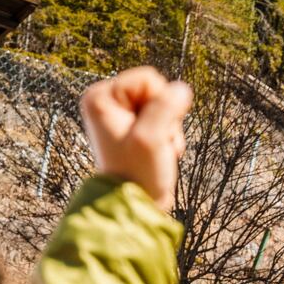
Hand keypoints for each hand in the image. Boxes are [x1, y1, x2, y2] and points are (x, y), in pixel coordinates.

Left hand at [80, 66, 193, 211]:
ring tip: (157, 151)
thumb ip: (166, 108)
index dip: (160, 103)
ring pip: (163, 106)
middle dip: (165, 118)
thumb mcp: (152, 137)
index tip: (150, 131)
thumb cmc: (138, 173)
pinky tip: (159, 153)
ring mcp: (121, 115)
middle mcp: (107, 102)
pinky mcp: (134, 127)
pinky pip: (163, 118)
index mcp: (101, 97)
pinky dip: (168, 136)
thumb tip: (182, 88)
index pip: (148, 79)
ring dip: (169, 130)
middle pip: (157, 91)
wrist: (136, 204)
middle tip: (156, 143)